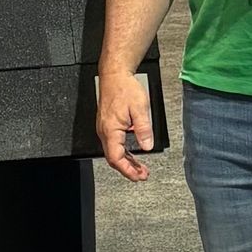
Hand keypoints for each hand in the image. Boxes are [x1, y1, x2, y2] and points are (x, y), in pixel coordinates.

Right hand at [97, 68, 155, 182]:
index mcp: (110, 129)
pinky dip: (124, 152)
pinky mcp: (107, 124)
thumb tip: (147, 146)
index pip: (116, 158)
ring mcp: (104, 128)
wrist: (115, 74)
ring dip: (127, 161)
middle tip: (142, 174)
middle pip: (114, 158)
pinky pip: (114, 143)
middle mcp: (104, 131)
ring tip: (140, 167)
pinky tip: (133, 152)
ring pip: (114, 151)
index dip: (127, 170)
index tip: (138, 176)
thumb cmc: (124, 87)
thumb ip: (144, 129)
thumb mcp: (140, 108)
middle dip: (128, 169)